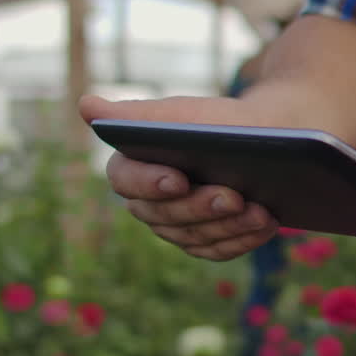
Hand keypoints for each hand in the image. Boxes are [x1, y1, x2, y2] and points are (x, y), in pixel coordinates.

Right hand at [79, 94, 279, 260]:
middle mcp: (150, 204)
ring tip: (260, 211)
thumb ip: (137, 116)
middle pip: (165, 215)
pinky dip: (245, 239)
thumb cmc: (220, 122)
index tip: (179, 179)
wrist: (269, 137)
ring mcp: (179, 227)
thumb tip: (85, 106)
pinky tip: (269, 224)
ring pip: (195, 237)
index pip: (126, 180)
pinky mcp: (208, 242)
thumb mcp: (184, 115)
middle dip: (201, 207)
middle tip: (234, 196)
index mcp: (134, 167)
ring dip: (229, 226)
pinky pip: (220, 250)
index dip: (150, 183)